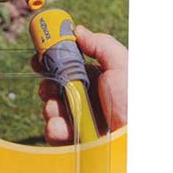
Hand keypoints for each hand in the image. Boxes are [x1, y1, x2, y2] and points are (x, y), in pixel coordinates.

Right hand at [35, 26, 127, 142]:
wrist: (134, 138)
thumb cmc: (133, 100)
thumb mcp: (122, 65)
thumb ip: (101, 45)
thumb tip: (78, 31)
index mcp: (98, 79)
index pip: (69, 67)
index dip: (52, 62)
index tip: (38, 58)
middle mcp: (88, 98)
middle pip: (56, 88)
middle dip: (47, 86)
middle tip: (48, 87)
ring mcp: (81, 120)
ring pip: (52, 109)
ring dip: (50, 107)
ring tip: (57, 109)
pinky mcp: (75, 141)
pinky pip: (55, 131)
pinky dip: (53, 128)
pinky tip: (61, 127)